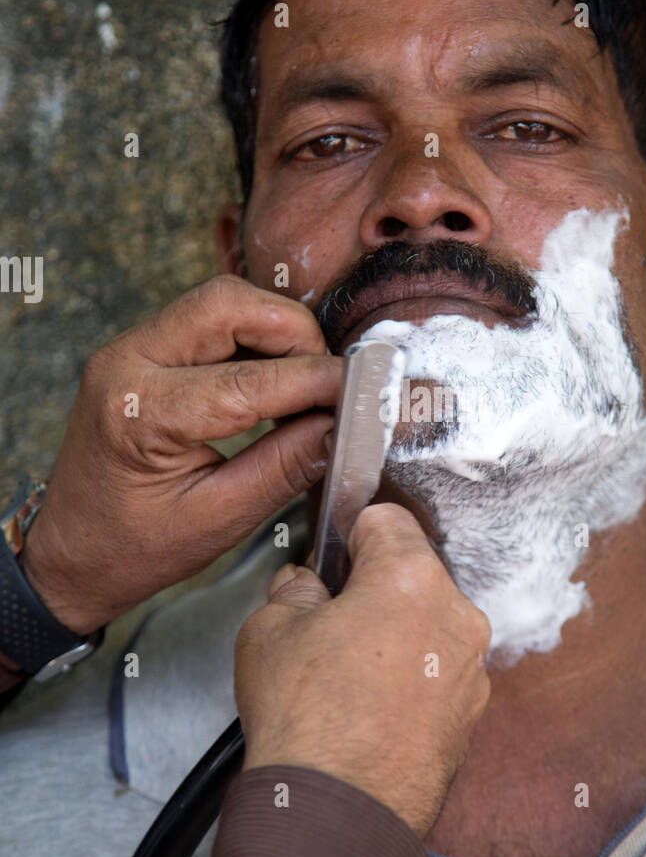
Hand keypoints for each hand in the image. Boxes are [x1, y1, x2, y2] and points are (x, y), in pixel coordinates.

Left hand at [20, 275, 341, 635]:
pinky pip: (208, 320)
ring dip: (275, 332)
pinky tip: (275, 381)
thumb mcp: (217, 520)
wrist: (70, 553)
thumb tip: (345, 425)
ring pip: (222, 303)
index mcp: (139, 412)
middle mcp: (126, 363)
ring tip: (305, 384)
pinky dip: (253, 340)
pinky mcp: (142, 351)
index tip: (364, 390)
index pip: (248, 379)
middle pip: (229, 304)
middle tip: (331, 381)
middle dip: (294, 334)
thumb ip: (285, 466)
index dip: (316, 381)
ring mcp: (130, 349)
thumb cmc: (130, 548)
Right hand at [234, 502, 491, 837]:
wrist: (334, 816)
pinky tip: (368, 711)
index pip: (387, 520)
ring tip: (345, 678)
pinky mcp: (471, 716)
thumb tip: (306, 585)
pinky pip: (437, 677)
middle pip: (413, 577)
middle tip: (328, 626)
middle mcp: (457, 617)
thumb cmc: (304, 721)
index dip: (350, 535)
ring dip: (395, 638)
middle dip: (374, 591)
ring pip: (428, 628)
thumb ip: (294, 589)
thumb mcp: (268, 630)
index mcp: (412, 579)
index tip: (332, 559)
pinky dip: (410, 682)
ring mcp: (472, 671)